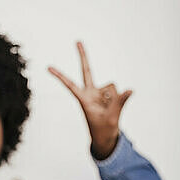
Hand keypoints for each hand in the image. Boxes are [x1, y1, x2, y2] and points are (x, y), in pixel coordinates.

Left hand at [48, 42, 131, 158]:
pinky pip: (118, 91)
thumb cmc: (103, 130)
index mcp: (84, 99)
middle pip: (87, 71)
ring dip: (115, 98)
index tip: (48, 67)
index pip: (70, 85)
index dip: (60, 76)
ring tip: (109, 112)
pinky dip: (119, 98)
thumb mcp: (112, 118)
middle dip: (83, 56)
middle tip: (77, 40)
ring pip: (112, 87)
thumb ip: (120, 103)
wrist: (106, 138)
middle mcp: (91, 93)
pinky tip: (113, 109)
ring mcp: (100, 92)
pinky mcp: (108, 94)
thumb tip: (130, 89)